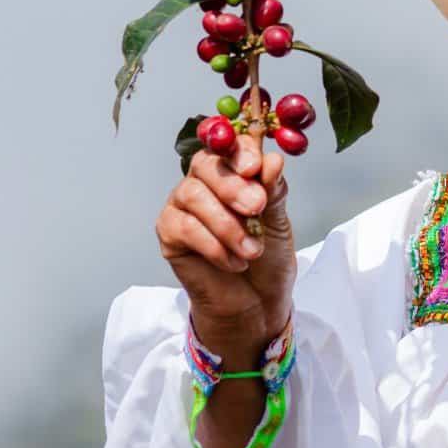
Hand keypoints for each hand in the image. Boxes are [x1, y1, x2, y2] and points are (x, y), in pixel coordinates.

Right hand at [155, 132, 295, 345]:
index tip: (254, 166)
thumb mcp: (278, 222)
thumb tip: (272, 160)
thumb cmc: (267, 258)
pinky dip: (214, 246)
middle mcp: (202, 182)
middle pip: (205, 165)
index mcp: (231, 171)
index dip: (238, 149)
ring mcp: (182, 207)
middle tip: (257, 208)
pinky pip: (185, 228)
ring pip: (193, 196)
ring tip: (252, 250)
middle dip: (233, 186)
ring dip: (227, 224)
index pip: (228, 145)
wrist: (257, 302)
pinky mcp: (169, 234)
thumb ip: (273, 191)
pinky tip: (234, 263)